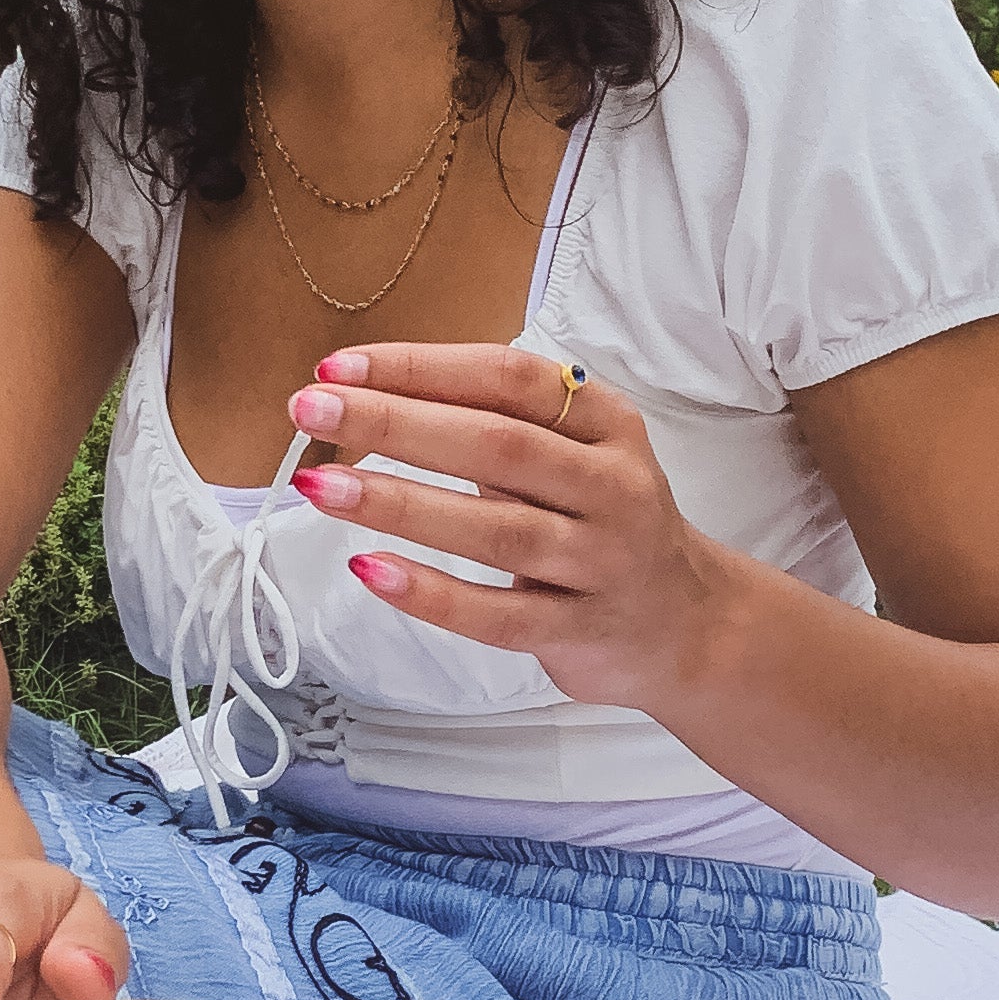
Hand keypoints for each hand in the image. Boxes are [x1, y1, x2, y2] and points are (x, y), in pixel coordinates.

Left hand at [283, 341, 724, 713]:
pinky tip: (370, 570)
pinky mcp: (580, 631)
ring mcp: (602, 562)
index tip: (339, 368)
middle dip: (396, 422)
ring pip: (495, 528)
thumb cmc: (600, 522)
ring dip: (400, 503)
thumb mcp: (572, 454)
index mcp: (606, 424)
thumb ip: (493, 423)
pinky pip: (497, 615)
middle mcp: (613, 486)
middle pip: (498, 445)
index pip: (509, 379)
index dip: (422, 368)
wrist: (689, 625)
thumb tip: (367, 396)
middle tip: (310, 411)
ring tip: (320, 485)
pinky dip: (432, 592)